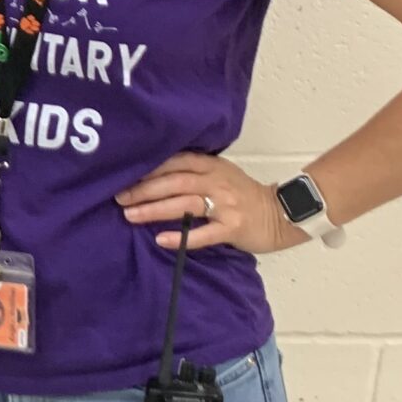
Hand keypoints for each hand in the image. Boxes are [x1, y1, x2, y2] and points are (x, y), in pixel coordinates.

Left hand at [114, 151, 307, 254]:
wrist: (283, 213)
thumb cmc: (243, 195)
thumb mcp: (220, 174)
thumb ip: (193, 171)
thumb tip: (152, 175)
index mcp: (212, 166)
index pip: (176, 162)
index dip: (149, 168)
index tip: (123, 175)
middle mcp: (217, 182)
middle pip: (175, 182)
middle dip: (144, 189)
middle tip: (119, 198)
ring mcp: (226, 205)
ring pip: (185, 204)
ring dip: (154, 209)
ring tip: (130, 215)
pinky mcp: (232, 227)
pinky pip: (203, 233)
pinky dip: (181, 237)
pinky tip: (160, 240)